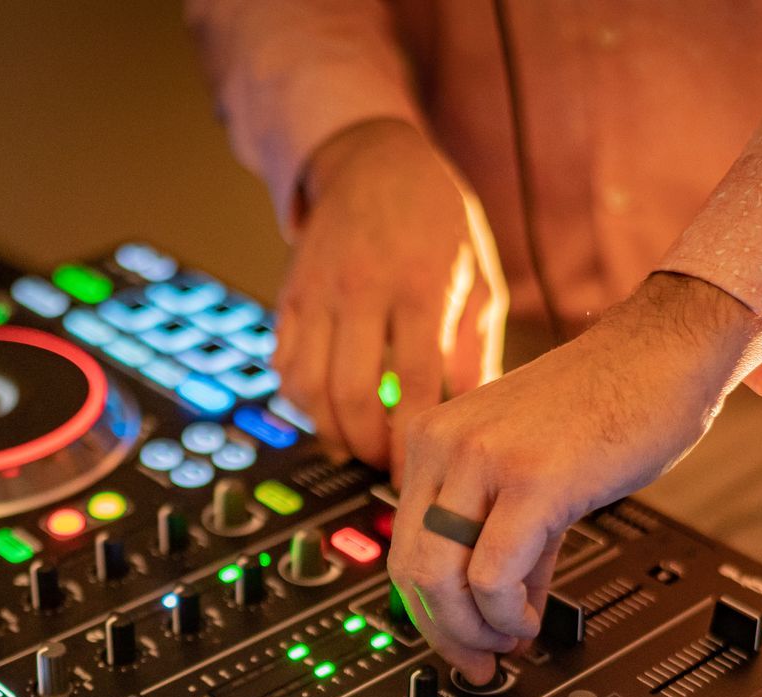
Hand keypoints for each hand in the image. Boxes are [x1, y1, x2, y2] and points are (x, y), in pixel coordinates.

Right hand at [274, 119, 506, 473]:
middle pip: (350, 392)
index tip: (417, 471)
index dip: (412, 439)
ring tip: (356, 444)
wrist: (374, 160)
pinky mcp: (289, 295)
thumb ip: (476, 350)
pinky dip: (302, 400)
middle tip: (384, 463)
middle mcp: (362, 287)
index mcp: (420, 285)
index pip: (415, 384)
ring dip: (329, 429)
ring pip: (306, 384)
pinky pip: (283, 364)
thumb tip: (474, 420)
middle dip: (366, 445)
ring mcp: (318, 291)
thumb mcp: (478, 277)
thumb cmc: (438, 222)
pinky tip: (328, 410)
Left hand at [388, 274, 761, 680]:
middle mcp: (445, 444)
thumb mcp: (535, 474)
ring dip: (474, 630)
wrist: (663, 353)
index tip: (459, 645)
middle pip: (412, 570)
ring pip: (441, 578)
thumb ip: (510, 541)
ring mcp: (483, 459)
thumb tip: (501, 611)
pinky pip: (491, 575)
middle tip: (481, 660)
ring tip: (510, 638)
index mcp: (434, 438)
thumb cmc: (609, 401)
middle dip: (445, 632)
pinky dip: (505, 614)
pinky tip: (529, 617)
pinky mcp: (531, 480)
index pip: (402, 546)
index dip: (427, 612)